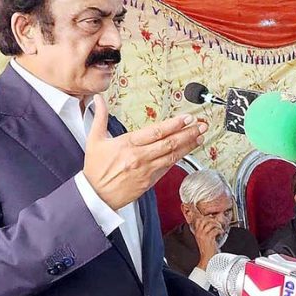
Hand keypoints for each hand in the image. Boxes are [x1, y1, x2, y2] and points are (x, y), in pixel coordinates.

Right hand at [84, 95, 206, 210]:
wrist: (96, 196)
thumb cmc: (95, 169)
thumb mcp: (94, 140)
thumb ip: (100, 117)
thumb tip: (99, 99)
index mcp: (127, 144)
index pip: (156, 131)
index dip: (174, 124)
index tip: (187, 118)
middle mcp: (139, 157)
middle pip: (169, 143)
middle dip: (188, 133)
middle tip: (200, 125)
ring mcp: (146, 170)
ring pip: (172, 155)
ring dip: (188, 145)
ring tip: (200, 136)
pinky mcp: (149, 182)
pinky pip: (167, 168)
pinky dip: (177, 159)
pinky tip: (186, 152)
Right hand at [191, 215, 221, 269]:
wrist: (207, 258)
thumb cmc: (207, 250)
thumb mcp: (203, 239)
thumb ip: (205, 232)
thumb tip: (211, 224)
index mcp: (197, 232)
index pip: (199, 220)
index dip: (206, 218)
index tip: (212, 219)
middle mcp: (199, 233)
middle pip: (204, 220)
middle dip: (212, 220)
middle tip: (217, 223)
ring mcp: (203, 235)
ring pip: (210, 224)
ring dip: (217, 225)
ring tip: (220, 228)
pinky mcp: (209, 238)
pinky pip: (215, 230)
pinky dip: (219, 230)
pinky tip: (221, 233)